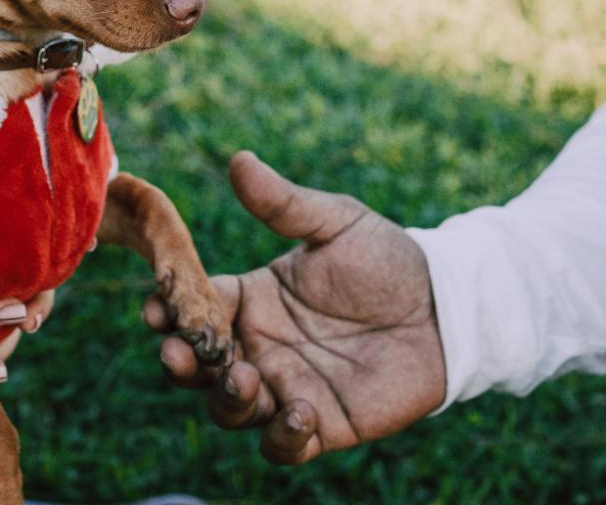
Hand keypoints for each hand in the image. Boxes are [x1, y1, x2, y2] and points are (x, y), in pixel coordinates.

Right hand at [145, 151, 445, 463]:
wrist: (449, 307)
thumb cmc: (388, 260)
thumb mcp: (335, 222)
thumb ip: (284, 202)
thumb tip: (238, 159)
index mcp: (251, 300)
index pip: (194, 309)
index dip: (168, 311)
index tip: (155, 308)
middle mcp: (259, 347)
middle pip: (198, 368)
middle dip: (181, 364)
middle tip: (182, 354)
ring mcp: (286, 388)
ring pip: (230, 410)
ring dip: (227, 400)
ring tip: (247, 380)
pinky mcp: (323, 424)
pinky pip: (284, 446)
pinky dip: (281, 438)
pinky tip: (300, 412)